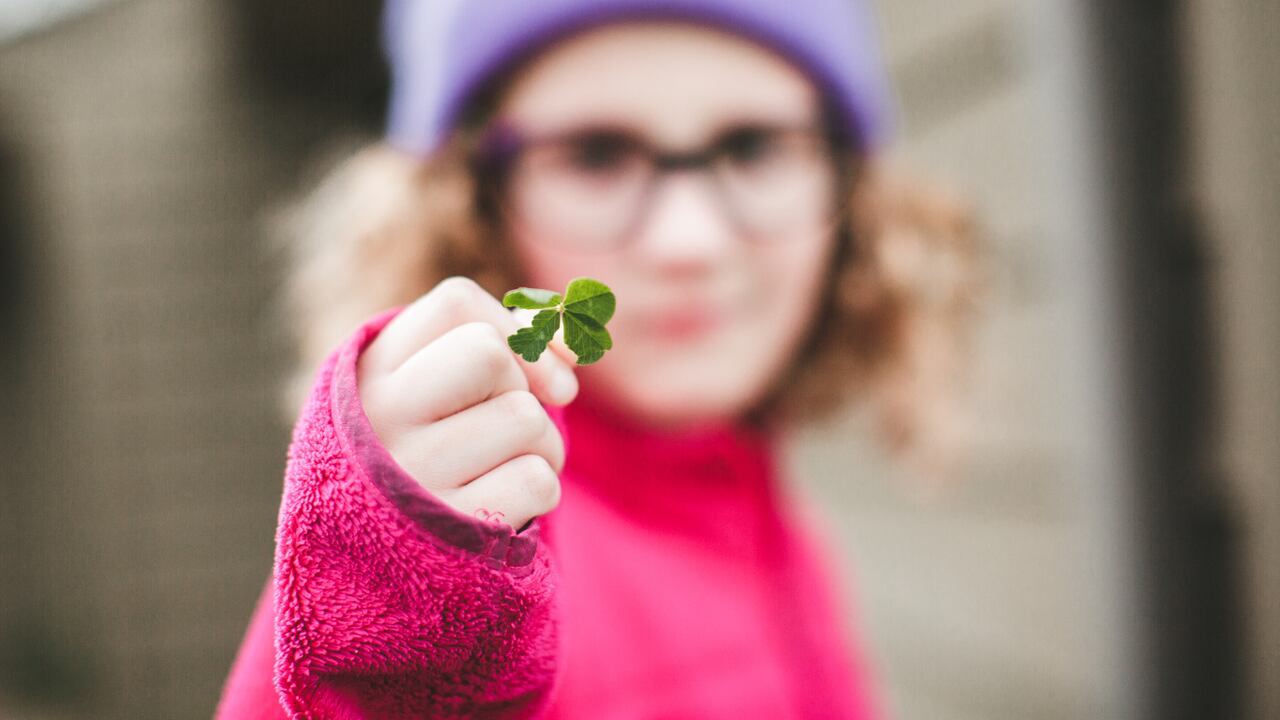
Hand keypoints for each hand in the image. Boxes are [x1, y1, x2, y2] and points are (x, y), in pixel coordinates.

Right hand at [356, 277, 579, 531]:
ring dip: (543, 445)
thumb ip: (513, 344)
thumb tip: (576, 339)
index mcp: (368, 371)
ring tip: (506, 468)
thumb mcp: (450, 389)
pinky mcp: (444, 533)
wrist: (384, 565)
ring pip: (524, 418)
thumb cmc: (436, 456)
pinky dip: (540, 491)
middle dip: (524, 387)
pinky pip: (536, 481)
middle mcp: (376, 419)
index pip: (457, 303)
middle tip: (509, 425)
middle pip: (490, 354)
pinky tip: (504, 507)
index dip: (516, 327)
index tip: (528, 370)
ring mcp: (407, 477)